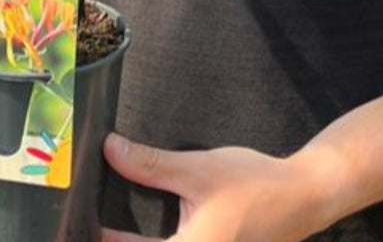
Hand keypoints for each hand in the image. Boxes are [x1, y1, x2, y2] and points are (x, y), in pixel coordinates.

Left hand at [100, 133, 327, 241]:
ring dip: (139, 241)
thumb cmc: (254, 183)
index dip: (103, 240)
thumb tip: (110, 149)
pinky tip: (142, 231)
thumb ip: (150, 164)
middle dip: (119, 239)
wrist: (304, 197)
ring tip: (113, 226)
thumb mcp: (197, 169)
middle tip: (93, 221)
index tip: (78, 223)